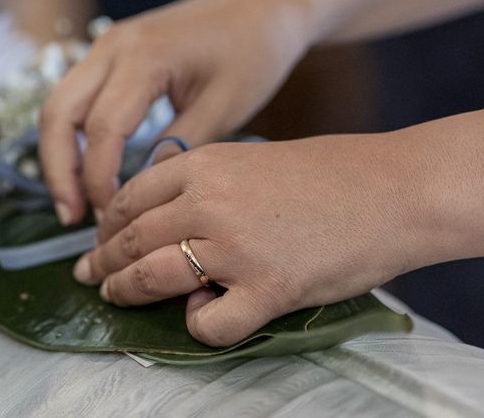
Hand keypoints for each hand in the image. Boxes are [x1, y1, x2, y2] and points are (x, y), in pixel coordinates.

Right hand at [39, 0, 313, 224]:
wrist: (262, 8)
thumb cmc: (253, 54)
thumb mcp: (223, 108)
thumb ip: (176, 149)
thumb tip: (141, 193)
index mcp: (144, 57)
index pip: (102, 128)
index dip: (99, 179)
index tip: (110, 217)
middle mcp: (113, 45)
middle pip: (58, 113)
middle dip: (59, 171)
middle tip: (71, 218)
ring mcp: (108, 45)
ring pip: (60, 104)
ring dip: (60, 155)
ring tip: (74, 202)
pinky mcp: (113, 54)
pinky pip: (78, 97)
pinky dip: (75, 136)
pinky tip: (90, 168)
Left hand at [72, 136, 430, 346]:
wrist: (392, 189)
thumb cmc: (329, 172)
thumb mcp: (252, 159)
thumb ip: (205, 183)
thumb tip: (167, 215)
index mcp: (205, 166)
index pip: (132, 198)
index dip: (108, 224)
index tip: (101, 239)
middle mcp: (209, 203)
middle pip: (132, 239)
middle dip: (103, 261)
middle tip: (91, 275)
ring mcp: (235, 248)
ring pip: (153, 278)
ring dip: (127, 291)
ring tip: (116, 296)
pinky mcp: (268, 290)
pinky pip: (211, 324)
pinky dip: (200, 326)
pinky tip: (205, 316)